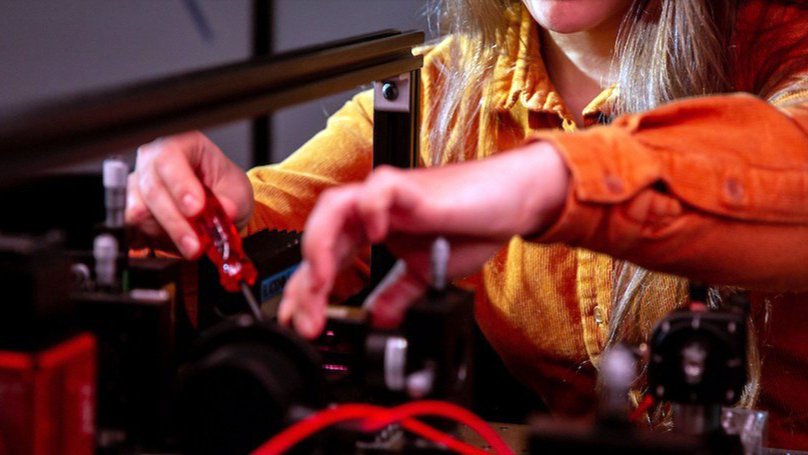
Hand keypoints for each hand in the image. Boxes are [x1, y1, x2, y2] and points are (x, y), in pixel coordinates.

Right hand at [126, 131, 253, 257]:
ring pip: (138, 211)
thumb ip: (231, 201)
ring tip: (190, 247)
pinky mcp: (132, 210)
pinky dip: (152, 239)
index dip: (180, 185)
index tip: (196, 209)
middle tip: (195, 243)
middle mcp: (153, 161)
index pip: (169, 158)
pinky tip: (170, 244)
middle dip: (175, 220)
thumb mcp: (237, 191)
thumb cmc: (224, 188)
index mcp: (181, 145)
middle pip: (152, 188)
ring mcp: (138, 185)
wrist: (220, 206)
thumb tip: (226, 210)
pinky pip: (133, 228)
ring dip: (165, 233)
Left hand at [278, 141, 569, 337]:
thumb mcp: (426, 273)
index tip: (304, 325)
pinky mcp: (409, 186)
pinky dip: (369, 210)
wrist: (508, 203)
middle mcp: (371, 211)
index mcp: (370, 231)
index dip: (308, 293)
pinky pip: (378, 189)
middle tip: (307, 318)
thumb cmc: (469, 226)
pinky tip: (375, 235)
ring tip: (320, 280)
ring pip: (334, 207)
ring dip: (320, 245)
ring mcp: (386, 197)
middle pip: (320, 238)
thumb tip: (380, 319)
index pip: (326, 261)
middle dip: (306, 281)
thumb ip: (398, 293)